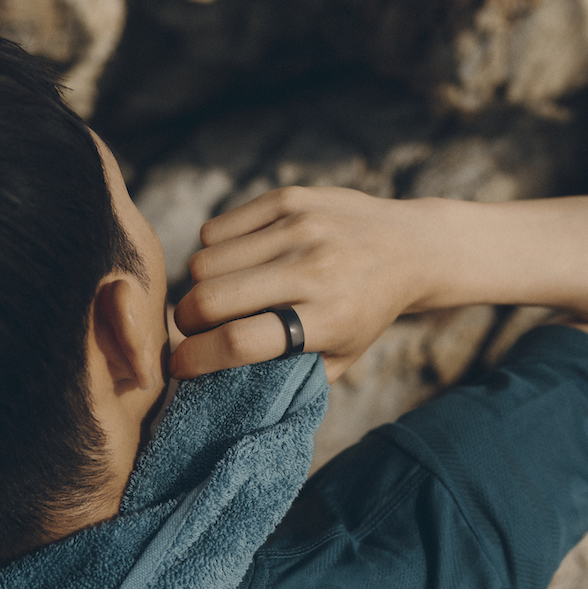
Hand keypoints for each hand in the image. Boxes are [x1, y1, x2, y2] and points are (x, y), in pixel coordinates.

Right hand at [170, 186, 437, 382]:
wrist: (408, 247)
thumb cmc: (364, 315)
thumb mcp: (339, 358)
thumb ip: (287, 377)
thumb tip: (220, 389)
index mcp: (328, 319)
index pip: (240, 341)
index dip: (196, 358)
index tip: (179, 366)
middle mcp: (314, 269)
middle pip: (211, 298)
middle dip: (188, 322)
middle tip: (197, 329)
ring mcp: (299, 228)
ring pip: (203, 262)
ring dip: (199, 287)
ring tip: (221, 296)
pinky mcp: (288, 199)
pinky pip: (215, 230)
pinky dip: (213, 253)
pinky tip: (238, 264)